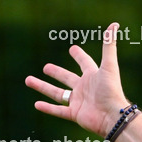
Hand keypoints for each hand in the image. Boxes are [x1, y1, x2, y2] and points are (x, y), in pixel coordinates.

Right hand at [25, 22, 129, 136]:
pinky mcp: (75, 114)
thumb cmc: (112, 90)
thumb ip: (109, 46)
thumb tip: (114, 25)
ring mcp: (79, 102)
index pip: (85, 62)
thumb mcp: (109, 65)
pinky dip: (47, 108)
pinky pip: (58, 110)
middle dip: (57, 73)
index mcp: (93, 76)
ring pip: (57, 94)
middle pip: (67, 78)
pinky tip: (36, 104)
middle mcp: (84, 88)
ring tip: (28, 80)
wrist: (113, 116)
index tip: (73, 49)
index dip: (79, 55)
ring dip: (43, 87)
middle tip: (46, 67)